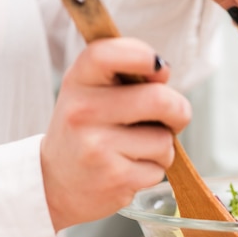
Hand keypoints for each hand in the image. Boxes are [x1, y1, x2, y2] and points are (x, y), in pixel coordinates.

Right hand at [41, 38, 191, 231]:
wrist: (58, 182)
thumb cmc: (88, 132)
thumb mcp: (94, 95)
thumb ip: (127, 78)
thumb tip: (162, 71)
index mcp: (79, 82)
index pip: (107, 54)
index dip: (141, 55)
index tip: (159, 67)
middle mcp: (83, 112)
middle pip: (160, 100)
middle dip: (179, 110)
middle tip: (171, 118)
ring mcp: (98, 147)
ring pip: (164, 139)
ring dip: (163, 146)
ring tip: (136, 149)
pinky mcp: (116, 178)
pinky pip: (160, 169)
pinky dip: (154, 170)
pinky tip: (130, 169)